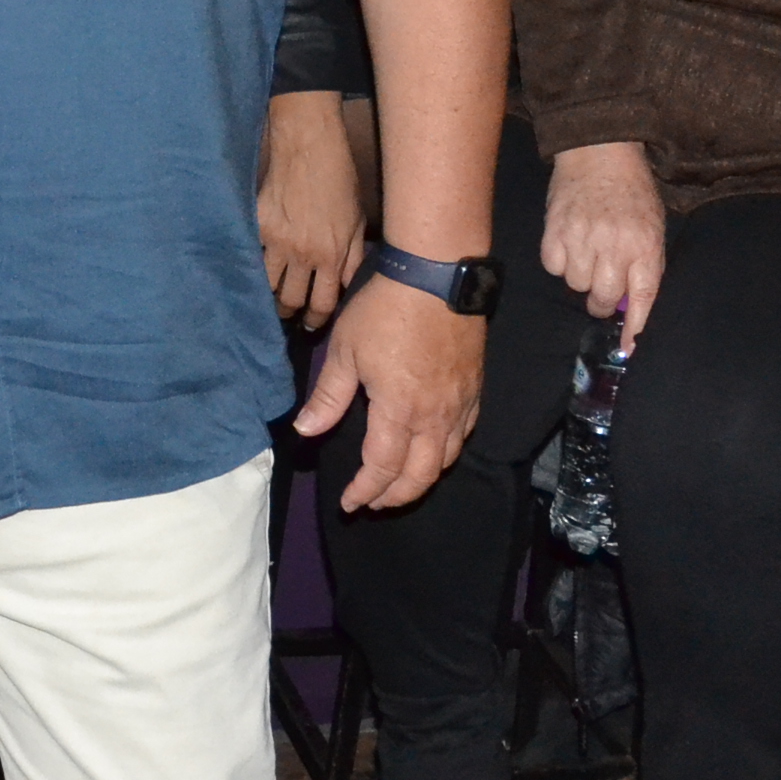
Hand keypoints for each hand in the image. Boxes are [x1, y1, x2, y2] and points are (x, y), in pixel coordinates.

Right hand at [257, 91, 366, 331]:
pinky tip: (252, 269)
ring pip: (267, 284)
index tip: (310, 324)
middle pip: (291, 300)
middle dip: (290, 312)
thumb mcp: (357, 221)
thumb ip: (353, 258)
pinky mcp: (256, 226)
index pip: (323, 304)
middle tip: (288, 314)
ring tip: (269, 296)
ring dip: (269, 294)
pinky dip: (252, 266)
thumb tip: (346, 287)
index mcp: (331, 255)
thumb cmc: (340, 181)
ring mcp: (275, 241)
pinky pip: (251, 256)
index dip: (316, 319)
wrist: (309, 148)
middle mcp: (302, 255)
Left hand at [295, 277, 483, 510]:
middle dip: (394, 496)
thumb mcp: (345, 351)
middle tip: (372, 502)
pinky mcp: (475, 390)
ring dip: (421, 480)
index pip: (382, 467)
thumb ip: (328, 397)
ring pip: (446, 460)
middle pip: (419, 476)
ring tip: (399, 483)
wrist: (438, 276)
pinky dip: (445, 454)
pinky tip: (433, 450)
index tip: (348, 503)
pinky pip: (464, 436)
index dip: (364, 491)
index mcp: (398, 410)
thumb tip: (305, 431)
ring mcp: (460, 405)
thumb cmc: (384, 311)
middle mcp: (434, 417)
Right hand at [541, 141, 667, 345]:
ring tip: (586, 255)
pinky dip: (560, 262)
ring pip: (576, 284)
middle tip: (602, 285)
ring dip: (581, 277)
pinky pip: (554, 267)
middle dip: (602, 298)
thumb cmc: (632, 192)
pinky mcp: (554, 231)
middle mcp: (614, 246)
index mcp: (645, 246)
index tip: (628, 348)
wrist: (599, 153)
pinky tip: (569, 245)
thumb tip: (629, 304)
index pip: (643, 298)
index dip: (634, 327)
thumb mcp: (652, 227)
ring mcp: (582, 238)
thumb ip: (645, 265)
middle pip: (603, 297)